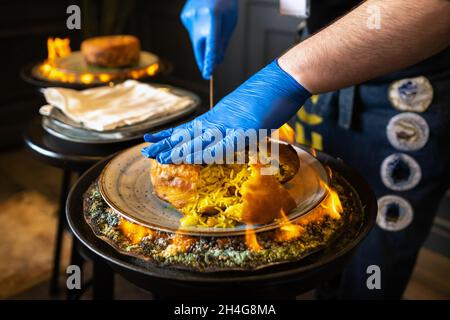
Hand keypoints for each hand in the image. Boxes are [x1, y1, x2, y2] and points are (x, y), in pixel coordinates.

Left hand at [142, 60, 310, 163]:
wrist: (286, 78)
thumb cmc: (270, 95)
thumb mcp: (249, 114)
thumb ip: (237, 127)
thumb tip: (231, 138)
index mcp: (220, 117)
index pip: (190, 130)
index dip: (172, 136)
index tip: (155, 141)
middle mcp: (221, 120)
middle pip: (190, 134)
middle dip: (168, 144)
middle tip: (147, 151)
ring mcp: (232, 124)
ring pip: (201, 139)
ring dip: (179, 149)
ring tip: (158, 155)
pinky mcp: (246, 128)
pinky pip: (224, 145)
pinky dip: (208, 152)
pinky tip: (191, 159)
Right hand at [181, 0, 237, 78]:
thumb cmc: (225, 4)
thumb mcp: (230, 22)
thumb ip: (222, 42)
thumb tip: (217, 61)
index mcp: (213, 17)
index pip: (211, 44)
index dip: (209, 60)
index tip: (208, 74)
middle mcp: (198, 16)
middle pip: (199, 46)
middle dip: (203, 60)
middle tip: (207, 72)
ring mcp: (189, 16)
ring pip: (196, 40)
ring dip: (203, 42)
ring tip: (211, 27)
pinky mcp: (184, 16)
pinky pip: (192, 32)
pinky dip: (198, 32)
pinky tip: (203, 20)